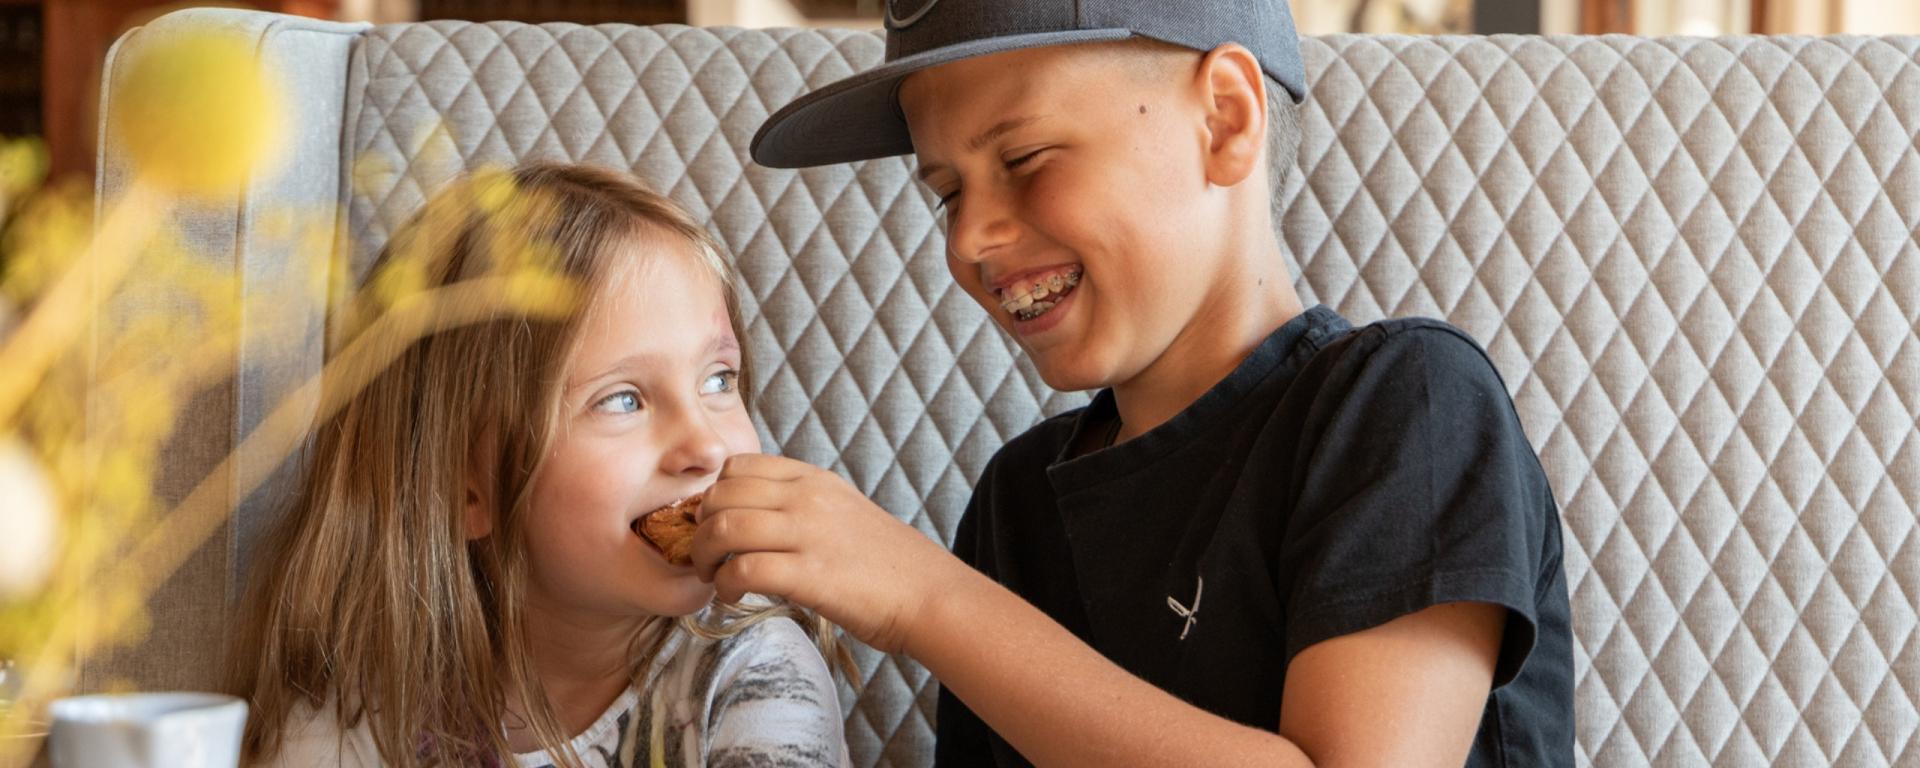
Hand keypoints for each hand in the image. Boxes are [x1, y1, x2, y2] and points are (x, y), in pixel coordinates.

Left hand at [690, 454, 962, 652]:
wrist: (930, 594)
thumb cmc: (887, 562)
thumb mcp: (843, 510)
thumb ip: (800, 504)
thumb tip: (752, 516)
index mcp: (813, 479)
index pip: (738, 467)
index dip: (713, 496)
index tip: (714, 524)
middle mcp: (807, 498)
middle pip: (721, 496)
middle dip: (699, 529)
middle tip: (704, 556)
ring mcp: (809, 534)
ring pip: (724, 528)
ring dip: (704, 557)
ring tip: (713, 577)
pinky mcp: (810, 574)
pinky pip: (743, 570)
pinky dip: (725, 585)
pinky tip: (733, 596)